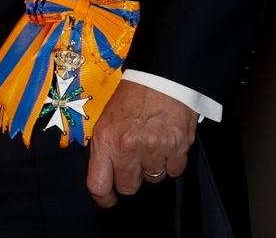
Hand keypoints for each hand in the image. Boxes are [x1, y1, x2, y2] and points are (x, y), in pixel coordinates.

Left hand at [87, 81, 197, 206]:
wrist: (161, 76)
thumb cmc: (134, 94)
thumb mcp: (108, 117)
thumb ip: (106, 145)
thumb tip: (105, 170)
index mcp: (106, 139)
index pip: (98, 184)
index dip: (103, 197)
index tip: (108, 198)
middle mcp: (127, 147)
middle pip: (128, 187)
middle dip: (131, 177)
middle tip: (133, 160)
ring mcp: (153, 150)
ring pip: (153, 179)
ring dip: (152, 166)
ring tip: (151, 142)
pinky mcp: (176, 149)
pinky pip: (174, 171)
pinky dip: (172, 161)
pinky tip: (166, 142)